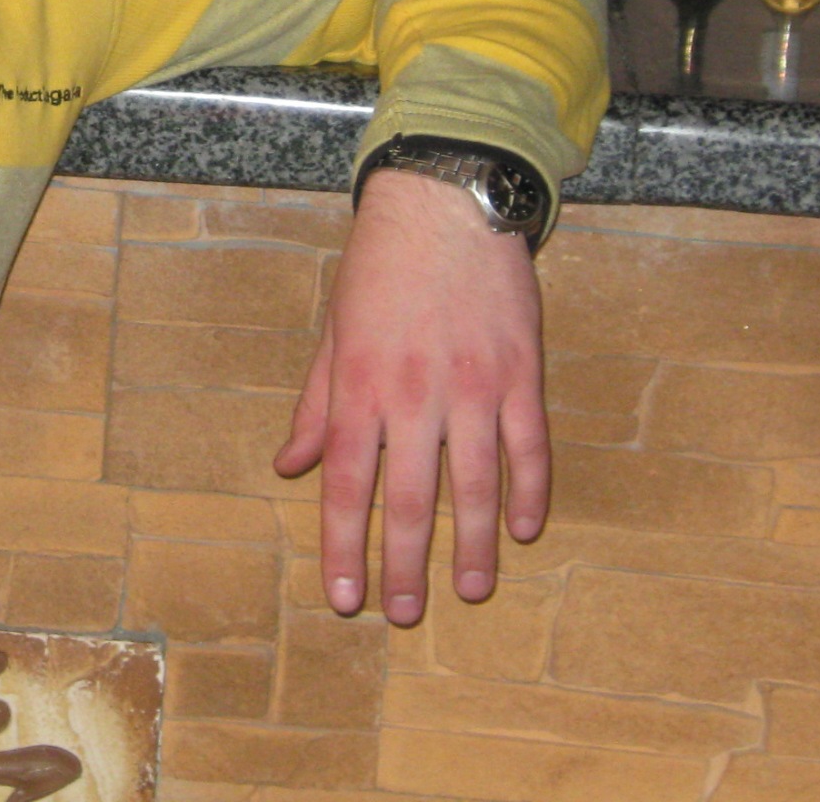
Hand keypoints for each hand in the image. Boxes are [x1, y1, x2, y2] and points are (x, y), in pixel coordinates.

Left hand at [271, 168, 549, 625]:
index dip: (344, 546)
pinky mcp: (520, 374)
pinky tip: (522, 530)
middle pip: (409, 499)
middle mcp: (414, 395)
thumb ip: (316, 405)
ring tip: (468, 590)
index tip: (344, 597)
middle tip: (403, 614)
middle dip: (404, 564)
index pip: (348, 484)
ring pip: (474, 486)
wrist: (443, 204)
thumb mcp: (333, 333)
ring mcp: (473, 387)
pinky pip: (529, 449)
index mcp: (360, 386)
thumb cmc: (379, 268)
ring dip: (471, 546)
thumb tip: (289, 466)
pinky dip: (529, 493)